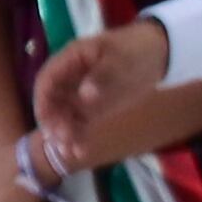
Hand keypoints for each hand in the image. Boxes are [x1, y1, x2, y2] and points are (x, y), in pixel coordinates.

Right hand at [32, 19, 169, 161]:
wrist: (158, 54)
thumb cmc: (136, 49)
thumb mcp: (121, 58)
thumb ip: (103, 76)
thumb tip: (85, 96)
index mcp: (70, 61)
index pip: (47, 81)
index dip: (43, 101)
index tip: (45, 121)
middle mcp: (70, 79)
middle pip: (53, 102)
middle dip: (53, 122)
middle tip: (61, 140)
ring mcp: (81, 95)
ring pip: (65, 116)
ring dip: (64, 134)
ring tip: (69, 153)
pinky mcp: (94, 109)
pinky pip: (82, 124)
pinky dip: (80, 137)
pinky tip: (80, 153)